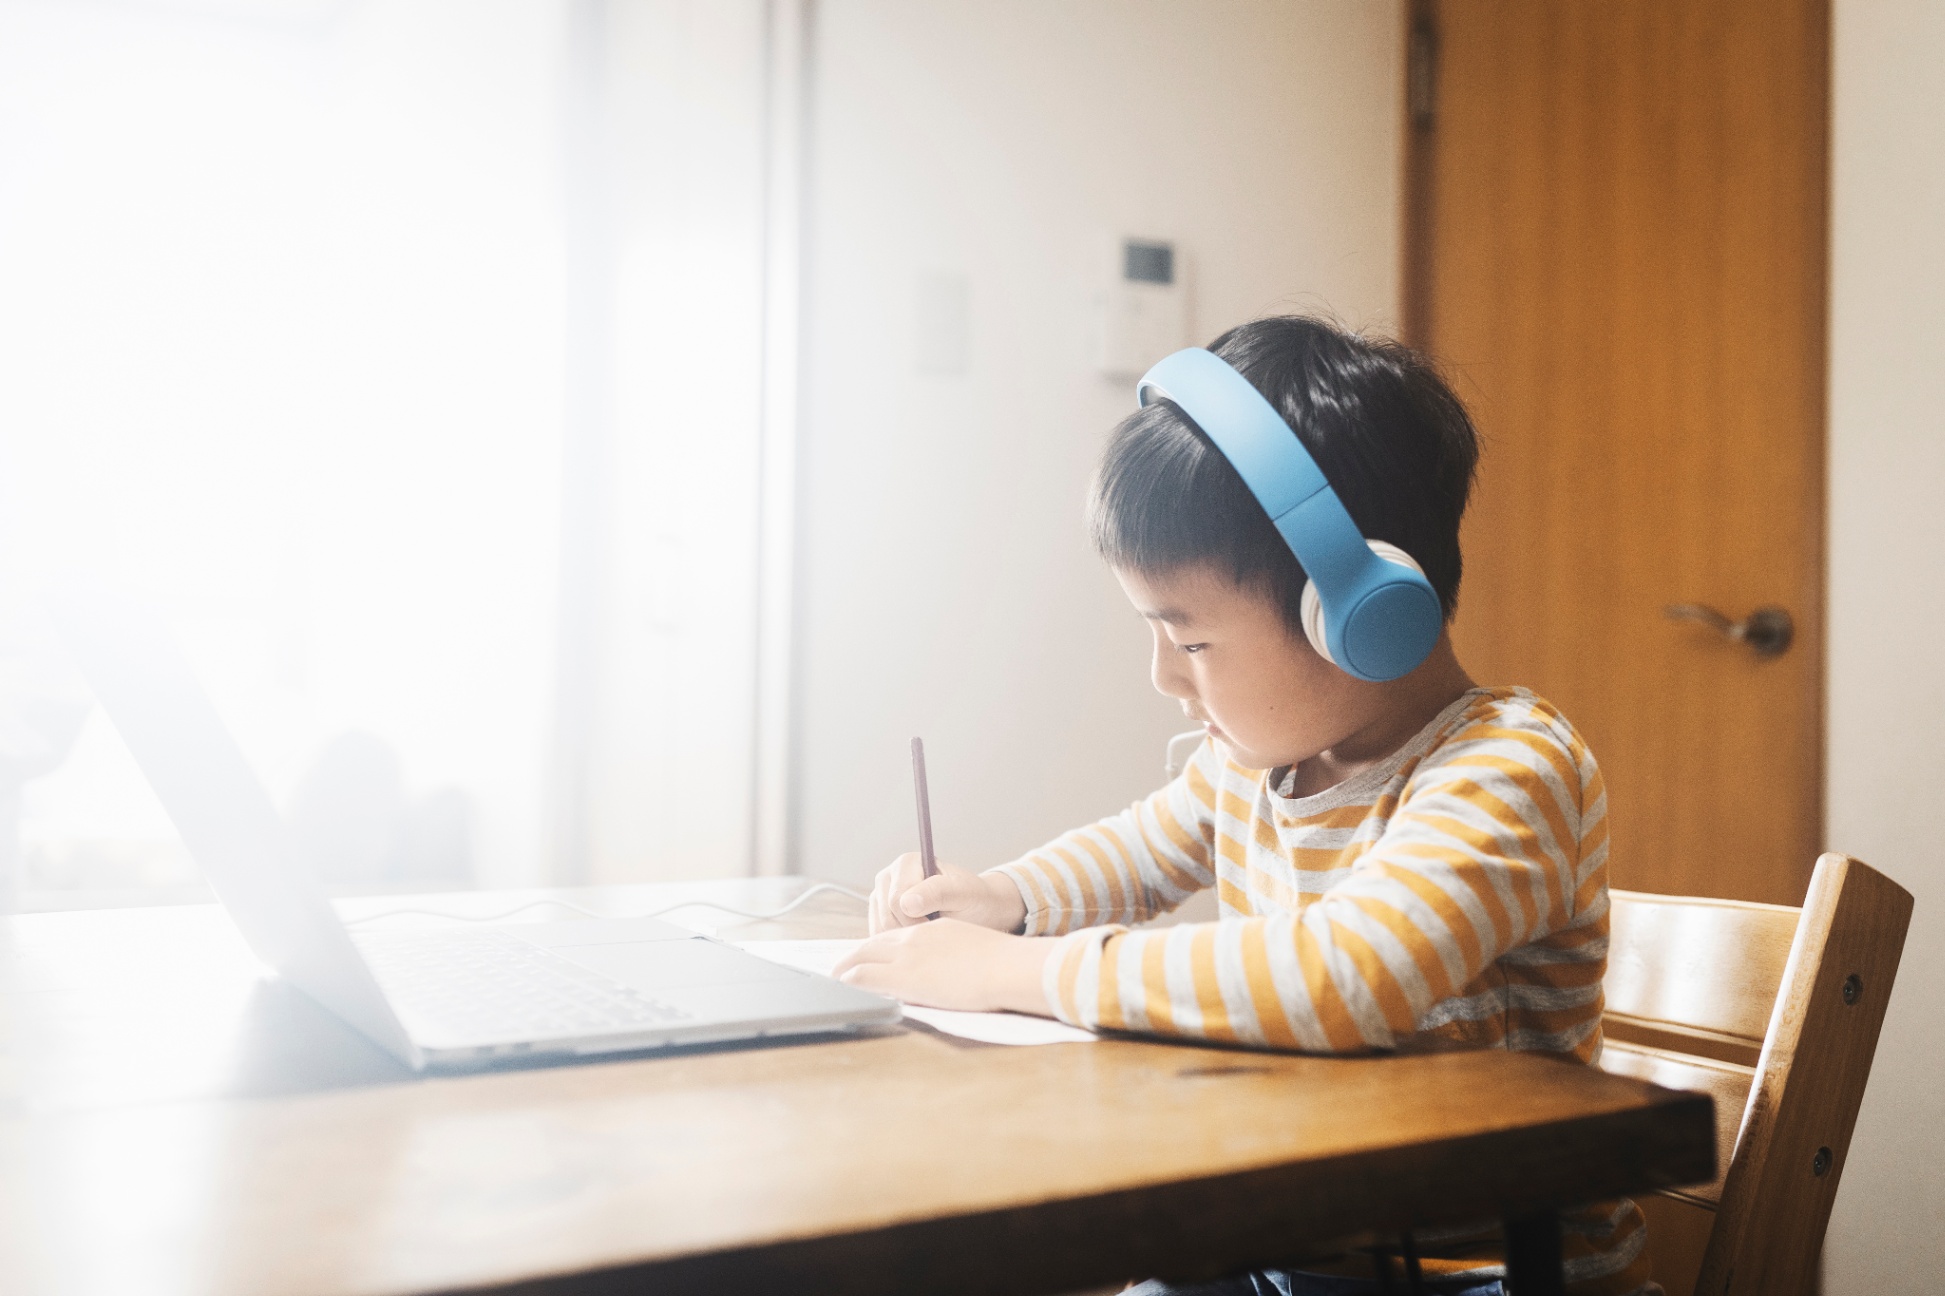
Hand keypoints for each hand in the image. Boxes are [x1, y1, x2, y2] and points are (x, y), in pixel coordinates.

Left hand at [833, 919, 1055, 1013]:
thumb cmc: (997, 962)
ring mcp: (906, 957)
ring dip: (847, 967)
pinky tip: (842, 984)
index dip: (878, 946)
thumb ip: (949, 953)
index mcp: (930, 930)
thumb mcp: (968, 946)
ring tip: (836, 975)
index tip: (870, 954)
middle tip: (842, 965)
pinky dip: (851, 978)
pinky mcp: (903, 978)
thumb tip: (944, 967)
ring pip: (863, 957)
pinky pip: (865, 975)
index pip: (894, 934)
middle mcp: (913, 938)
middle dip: (855, 955)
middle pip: (873, 943)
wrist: (1003, 966)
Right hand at [866, 853, 1027, 933]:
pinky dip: (898, 942)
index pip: (897, 898)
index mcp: (907, 862)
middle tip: (936, 928)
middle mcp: (888, 876)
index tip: (941, 923)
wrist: (974, 908)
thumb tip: (907, 903)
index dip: (918, 919)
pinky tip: (918, 937)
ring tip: (929, 930)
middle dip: (912, 929)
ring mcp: (879, 895)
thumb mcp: (962, 893)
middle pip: (886, 915)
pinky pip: (879, 936)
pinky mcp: (877, 914)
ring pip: (880, 927)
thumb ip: (937, 892)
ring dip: (905, 936)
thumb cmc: (971, 898)